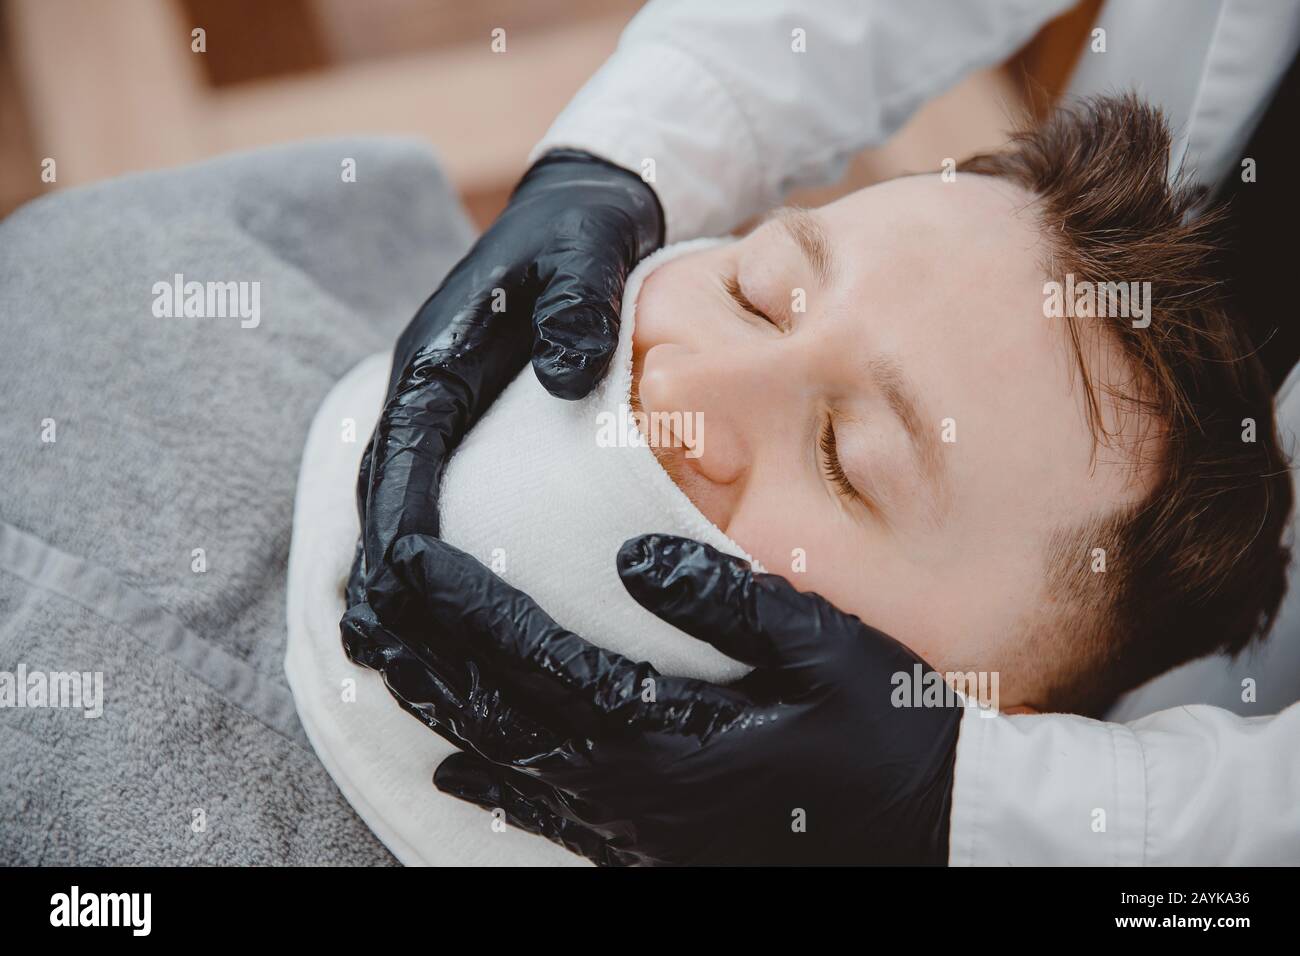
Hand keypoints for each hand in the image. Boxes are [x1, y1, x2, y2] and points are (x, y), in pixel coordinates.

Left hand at [344, 531, 963, 865]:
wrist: (933, 843)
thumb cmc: (886, 736)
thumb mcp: (822, 651)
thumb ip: (722, 601)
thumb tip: (628, 560)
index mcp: (665, 735)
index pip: (533, 660)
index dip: (465, 608)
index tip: (409, 559)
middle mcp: (632, 792)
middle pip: (498, 718)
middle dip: (425, 657)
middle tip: (367, 604)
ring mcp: (638, 832)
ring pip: (509, 769)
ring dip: (443, 714)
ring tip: (386, 670)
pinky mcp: (654, 852)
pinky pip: (549, 818)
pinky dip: (493, 788)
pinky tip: (457, 775)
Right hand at [354, 149, 661, 627]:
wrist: (577, 210)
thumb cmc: (582, 234)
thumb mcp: (586, 251)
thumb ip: (576, 305)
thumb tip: (563, 376)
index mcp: (435, 365)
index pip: (401, 463)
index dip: (404, 533)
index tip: (419, 597)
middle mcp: (420, 401)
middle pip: (380, 510)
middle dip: (390, 589)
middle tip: (402, 667)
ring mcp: (436, 423)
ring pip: (389, 521)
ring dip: (395, 595)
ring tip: (409, 676)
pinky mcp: (461, 438)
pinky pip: (422, 512)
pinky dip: (422, 574)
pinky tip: (443, 631)